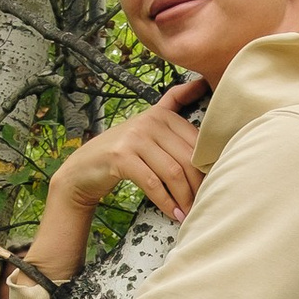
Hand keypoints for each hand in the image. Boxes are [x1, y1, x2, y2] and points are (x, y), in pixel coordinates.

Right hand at [18, 79, 210, 286]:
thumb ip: (172, 105)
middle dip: (199, 186)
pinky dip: (166, 202)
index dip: (208, 168)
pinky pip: (153, 183)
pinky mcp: (121, 157)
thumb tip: (200, 85)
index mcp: (163, 114)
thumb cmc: (125, 153)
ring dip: (184, 198)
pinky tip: (173, 213)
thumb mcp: (149, 127)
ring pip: (173, 172)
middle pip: (188, 158)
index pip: (198, 142)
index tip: (214, 187)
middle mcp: (150, 121)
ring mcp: (134, 137)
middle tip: (204, 205)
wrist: (85, 168)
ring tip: (189, 213)